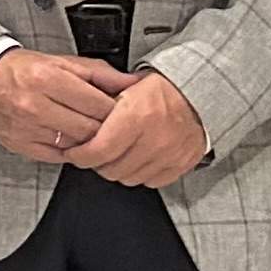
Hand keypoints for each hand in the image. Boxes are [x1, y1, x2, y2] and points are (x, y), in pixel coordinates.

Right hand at [0, 51, 129, 164]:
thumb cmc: (24, 70)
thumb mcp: (63, 62)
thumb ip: (101, 74)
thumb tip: (133, 82)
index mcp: (48, 79)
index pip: (98, 105)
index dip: (116, 110)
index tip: (121, 110)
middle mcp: (36, 105)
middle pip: (90, 128)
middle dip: (105, 127)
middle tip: (109, 122)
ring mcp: (28, 128)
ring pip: (76, 145)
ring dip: (89, 141)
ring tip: (90, 129)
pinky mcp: (22, 145)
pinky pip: (59, 156)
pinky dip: (70, 150)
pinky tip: (71, 138)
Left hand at [65, 71, 209, 188]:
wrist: (196, 94)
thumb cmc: (159, 90)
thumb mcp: (125, 88)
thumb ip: (101, 108)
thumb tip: (76, 127)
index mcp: (136, 117)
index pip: (99, 151)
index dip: (81, 156)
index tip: (75, 153)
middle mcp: (154, 139)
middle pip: (111, 169)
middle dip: (97, 163)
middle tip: (95, 152)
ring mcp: (170, 155)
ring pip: (129, 178)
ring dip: (118, 169)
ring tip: (117, 154)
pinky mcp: (181, 164)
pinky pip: (151, 181)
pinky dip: (140, 173)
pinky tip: (138, 159)